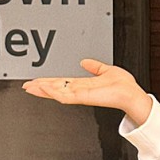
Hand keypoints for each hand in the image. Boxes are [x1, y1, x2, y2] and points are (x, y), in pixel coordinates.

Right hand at [22, 59, 152, 124]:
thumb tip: (86, 62)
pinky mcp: (83, 98)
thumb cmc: (124, 86)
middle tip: (27, 85)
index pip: (61, 82)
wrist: (131, 94)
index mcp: (83, 84)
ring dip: (43, 89)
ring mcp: (80, 95)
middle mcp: (80, 90)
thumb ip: (95, 66)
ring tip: (31, 87)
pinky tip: (44, 87)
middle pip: (56, 88)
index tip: (37, 80)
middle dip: (41, 87)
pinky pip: (65, 96)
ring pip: (57, 93)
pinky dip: (54, 92)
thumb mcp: (106, 70)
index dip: (48, 81)